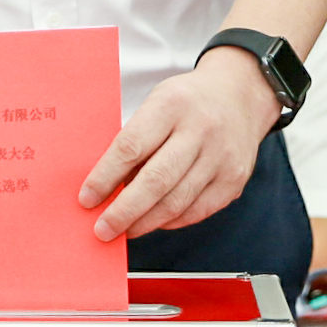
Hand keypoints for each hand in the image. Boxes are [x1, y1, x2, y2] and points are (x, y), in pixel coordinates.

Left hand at [78, 48, 276, 240]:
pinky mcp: (234, 180)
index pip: (132, 147)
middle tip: (102, 229)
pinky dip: (171, 221)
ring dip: (145, 223)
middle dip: (124, 211)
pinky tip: (154, 221)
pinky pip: (196, 211)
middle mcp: (200, 130)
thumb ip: (136, 139)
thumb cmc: (187, 101)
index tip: (87, 199)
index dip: (105, 177)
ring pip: (176, 202)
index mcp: (172, 105)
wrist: (240, 96)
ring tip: (124, 231)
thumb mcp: (157, 103)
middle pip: (156, 181)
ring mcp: (221, 157)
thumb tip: (107, 186)